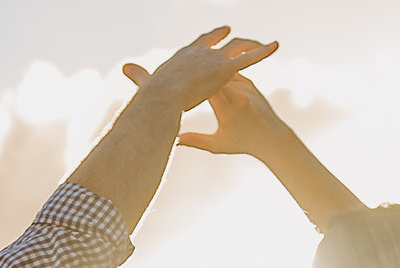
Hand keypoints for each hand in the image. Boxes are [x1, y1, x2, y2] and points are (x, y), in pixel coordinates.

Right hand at [121, 26, 278, 114]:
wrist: (160, 100)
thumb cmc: (152, 98)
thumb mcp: (147, 85)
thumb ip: (140, 76)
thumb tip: (123, 69)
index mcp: (182, 58)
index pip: (196, 46)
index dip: (203, 41)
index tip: (210, 37)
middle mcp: (199, 53)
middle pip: (215, 42)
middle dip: (224, 38)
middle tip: (230, 33)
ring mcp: (213, 60)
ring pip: (236, 48)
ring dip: (248, 45)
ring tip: (260, 44)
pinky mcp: (224, 69)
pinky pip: (248, 59)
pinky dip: (263, 52)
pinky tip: (276, 46)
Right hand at [172, 74, 289, 158]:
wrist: (271, 136)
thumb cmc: (242, 144)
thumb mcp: (217, 145)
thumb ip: (195, 141)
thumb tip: (174, 139)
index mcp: (228, 112)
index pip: (206, 91)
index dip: (191, 86)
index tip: (176, 85)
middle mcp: (238, 96)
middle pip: (213, 78)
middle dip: (197, 75)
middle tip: (180, 72)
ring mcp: (244, 87)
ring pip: (222, 72)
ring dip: (208, 70)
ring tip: (191, 68)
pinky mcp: (249, 83)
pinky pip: (231, 72)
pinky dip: (218, 71)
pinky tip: (206, 69)